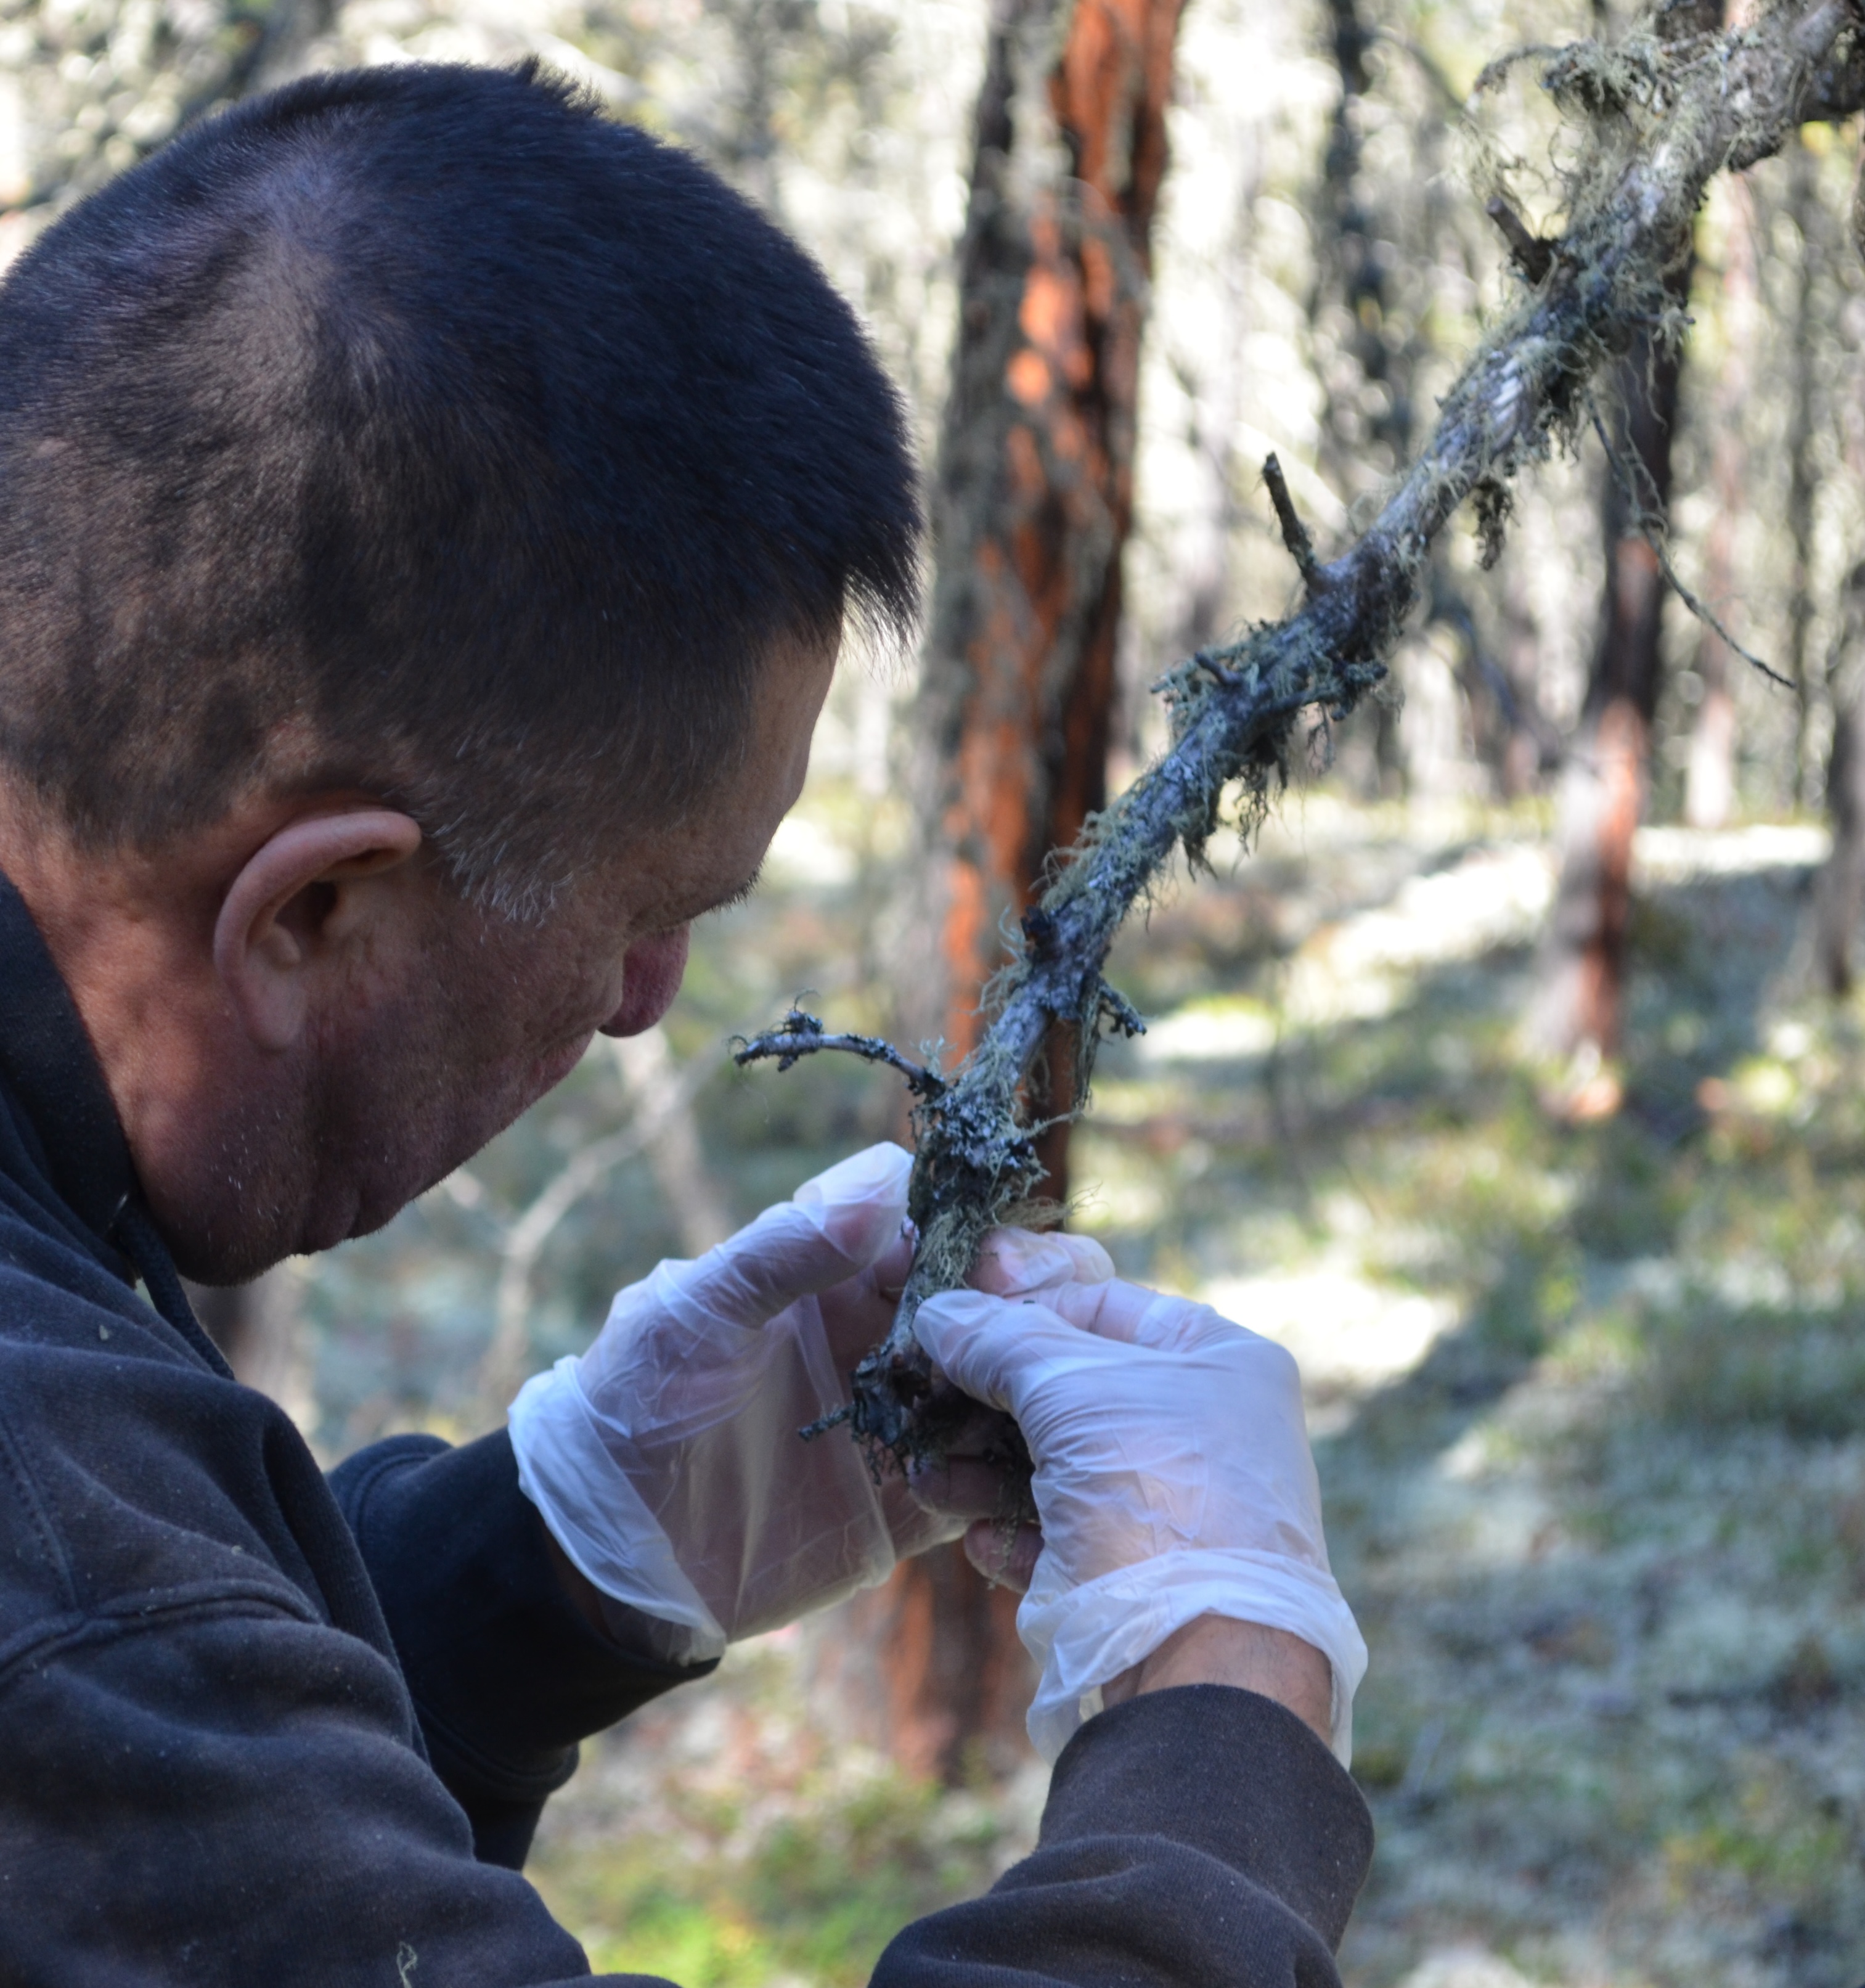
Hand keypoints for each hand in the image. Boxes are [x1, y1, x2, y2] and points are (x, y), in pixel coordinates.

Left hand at [506, 1146, 1109, 1660]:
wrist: (611, 1558)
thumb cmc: (631, 1410)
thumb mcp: (691, 1317)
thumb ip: (779, 1253)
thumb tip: (879, 1196)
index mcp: (829, 1268)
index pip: (925, 1211)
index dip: (961, 1220)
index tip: (983, 1257)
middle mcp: (883, 1327)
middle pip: (992, 1279)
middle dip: (1028, 1289)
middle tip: (1027, 1326)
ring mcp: (907, 1410)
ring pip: (1014, 1365)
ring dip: (1039, 1370)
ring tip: (1045, 1395)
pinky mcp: (918, 1496)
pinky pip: (993, 1470)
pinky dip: (1018, 1465)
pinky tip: (1027, 1468)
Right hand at [911, 1277, 1365, 1763]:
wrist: (1202, 1655)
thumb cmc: (1153, 1486)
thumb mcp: (1070, 1388)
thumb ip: (999, 1341)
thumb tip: (937, 1314)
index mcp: (1218, 1357)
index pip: (1100, 1305)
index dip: (1018, 1314)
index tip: (946, 1330)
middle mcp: (1204, 1424)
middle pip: (1069, 1390)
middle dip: (986, 1402)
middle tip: (920, 1406)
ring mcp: (1176, 1503)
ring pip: (1058, 1467)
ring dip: (981, 1471)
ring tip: (926, 1479)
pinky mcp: (1143, 1574)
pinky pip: (1065, 1538)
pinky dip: (1016, 1533)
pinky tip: (979, 1540)